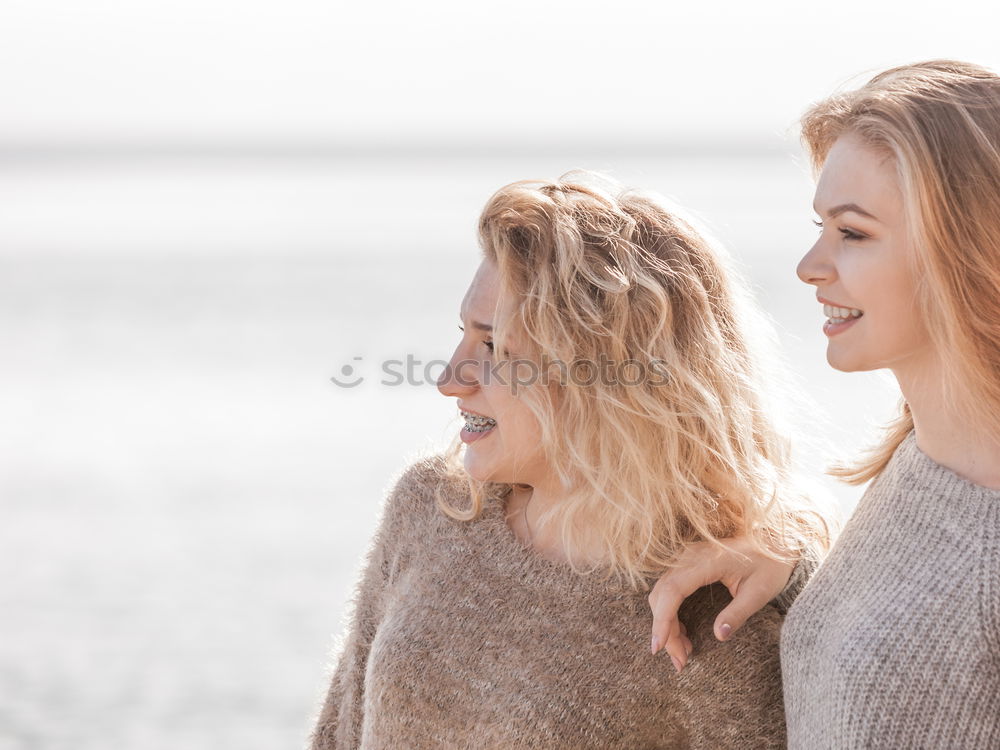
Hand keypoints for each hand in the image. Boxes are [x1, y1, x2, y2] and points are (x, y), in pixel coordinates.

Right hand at [647, 537, 794, 671]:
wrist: (776, 545)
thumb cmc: (771, 566)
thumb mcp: (759, 592)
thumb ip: (738, 613)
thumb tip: (718, 637)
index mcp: (707, 560)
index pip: (673, 590)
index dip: (662, 619)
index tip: (659, 647)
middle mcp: (690, 556)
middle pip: (662, 595)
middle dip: (664, 630)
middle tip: (680, 662)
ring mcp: (687, 559)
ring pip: (662, 593)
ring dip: (666, 624)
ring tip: (682, 653)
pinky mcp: (688, 565)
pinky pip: (670, 590)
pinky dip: (670, 613)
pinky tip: (683, 634)